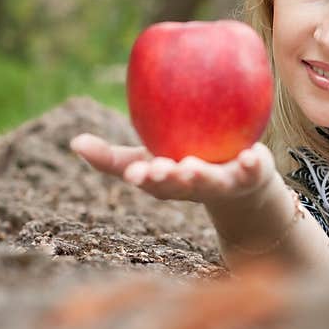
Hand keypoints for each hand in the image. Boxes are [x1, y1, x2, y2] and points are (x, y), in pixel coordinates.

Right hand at [69, 133, 276, 204]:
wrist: (242, 184)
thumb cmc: (185, 166)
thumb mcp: (148, 161)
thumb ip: (112, 158)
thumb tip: (74, 143)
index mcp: (169, 183)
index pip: (151, 182)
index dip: (143, 179)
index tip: (135, 173)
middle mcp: (196, 185)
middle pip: (181, 185)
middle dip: (170, 179)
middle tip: (160, 169)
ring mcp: (225, 182)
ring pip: (213, 182)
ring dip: (202, 177)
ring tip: (191, 166)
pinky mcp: (253, 175)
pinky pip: (254, 170)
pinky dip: (251, 165)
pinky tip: (250, 155)